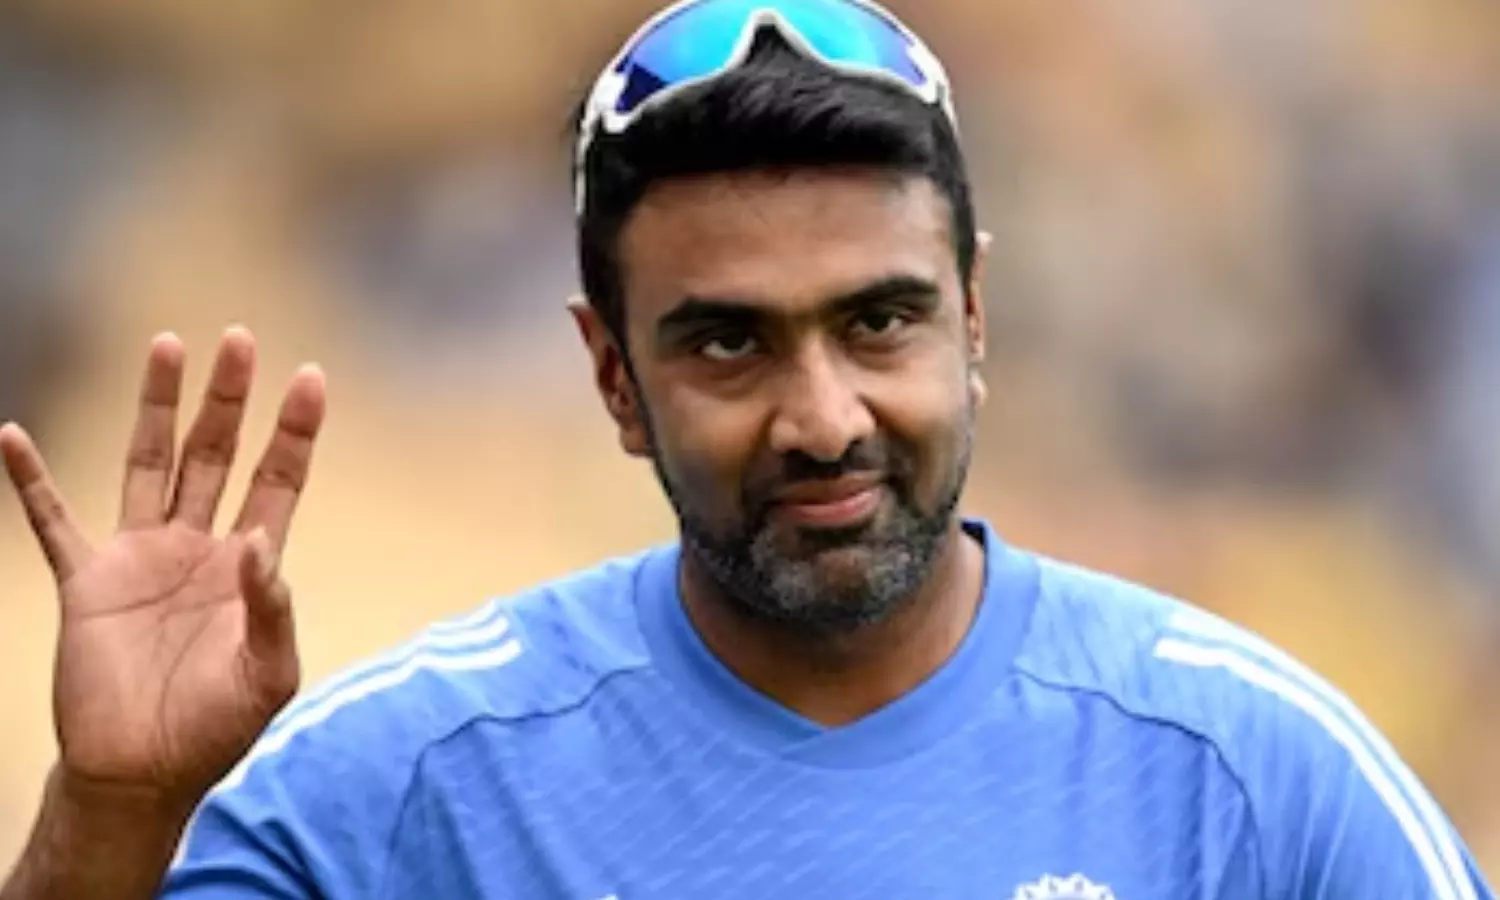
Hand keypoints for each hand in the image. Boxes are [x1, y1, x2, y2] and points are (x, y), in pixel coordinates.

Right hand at [0, 328, 325, 809]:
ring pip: (149, 463)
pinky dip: (31, 483)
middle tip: (237, 338)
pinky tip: (12, 437)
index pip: (277, 481)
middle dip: (228, 398)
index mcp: (248, 565)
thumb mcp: (266, 675)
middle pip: (215, 453)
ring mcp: (140, 558)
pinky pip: (53, 522)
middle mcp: (197, 546)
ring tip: (166, 345)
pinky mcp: (86, 582)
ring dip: (156, 407)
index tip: (310, 376)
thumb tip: (261, 544)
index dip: (294, 431)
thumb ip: (273, 610)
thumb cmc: (215, 727)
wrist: (142, 772)